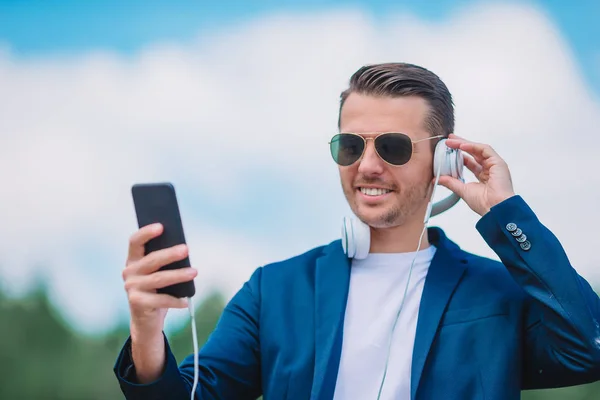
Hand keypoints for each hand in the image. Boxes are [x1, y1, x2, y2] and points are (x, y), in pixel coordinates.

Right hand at [122, 223, 197, 337]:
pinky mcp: (137, 303)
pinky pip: (160, 300)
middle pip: (151, 260)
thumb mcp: (159, 273)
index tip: (161, 226)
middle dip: (170, 254)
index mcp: (133, 260)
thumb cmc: (156, 290)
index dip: (146, 233)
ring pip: (158, 279)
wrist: (146, 319)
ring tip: (194, 272)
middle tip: (186, 249)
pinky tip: (186, 300)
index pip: (135, 242)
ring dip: (178, 275)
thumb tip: (183, 249)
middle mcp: (129, 272)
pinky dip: (176, 300)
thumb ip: (165, 262)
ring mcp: (131, 288)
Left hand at [437, 134, 515, 215]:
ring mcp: (495, 165)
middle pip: (473, 153)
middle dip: (460, 145)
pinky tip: (462, 145)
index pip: (469, 162)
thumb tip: (438, 179)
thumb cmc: (484, 204)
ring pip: (478, 149)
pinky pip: (485, 149)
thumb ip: (451, 183)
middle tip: (448, 140)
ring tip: (451, 141)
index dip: (458, 156)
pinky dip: (473, 146)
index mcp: (483, 177)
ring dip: (464, 143)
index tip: (447, 151)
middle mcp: (490, 169)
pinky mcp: (499, 163)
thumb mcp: (463, 190)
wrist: (495, 209)